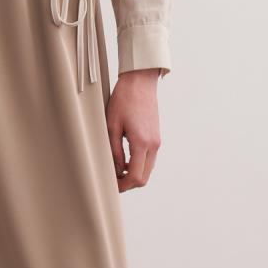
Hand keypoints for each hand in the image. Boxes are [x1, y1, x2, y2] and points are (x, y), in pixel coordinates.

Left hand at [106, 69, 161, 190]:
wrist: (140, 82)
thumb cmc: (124, 100)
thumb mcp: (112, 126)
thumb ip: (114, 151)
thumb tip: (115, 170)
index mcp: (142, 142)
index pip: (136, 177)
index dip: (123, 185)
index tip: (111, 185)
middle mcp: (153, 144)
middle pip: (144, 177)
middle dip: (128, 183)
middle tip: (112, 180)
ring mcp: (157, 141)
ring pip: (147, 169)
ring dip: (133, 174)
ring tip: (115, 170)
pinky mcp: (156, 137)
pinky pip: (148, 158)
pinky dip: (138, 164)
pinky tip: (124, 159)